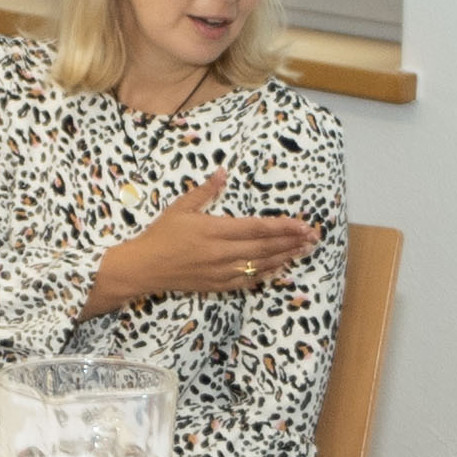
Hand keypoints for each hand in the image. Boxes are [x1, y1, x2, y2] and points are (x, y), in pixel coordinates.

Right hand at [86, 172, 321, 313]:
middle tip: (313, 237)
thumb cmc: (160, 235)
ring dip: (284, 257)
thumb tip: (223, 172)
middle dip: (291, 242)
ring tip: (304, 250)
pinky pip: (247, 281)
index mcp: (213, 230)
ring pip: (260, 265)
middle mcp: (220, 253)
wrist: (143, 268)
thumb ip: (205, 191)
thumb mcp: (180, 208)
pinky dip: (266, 274)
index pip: (255, 228)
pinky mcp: (217, 285)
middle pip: (264, 248)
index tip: (301, 223)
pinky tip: (280, 267)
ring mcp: (220, 271)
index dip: (281, 226)